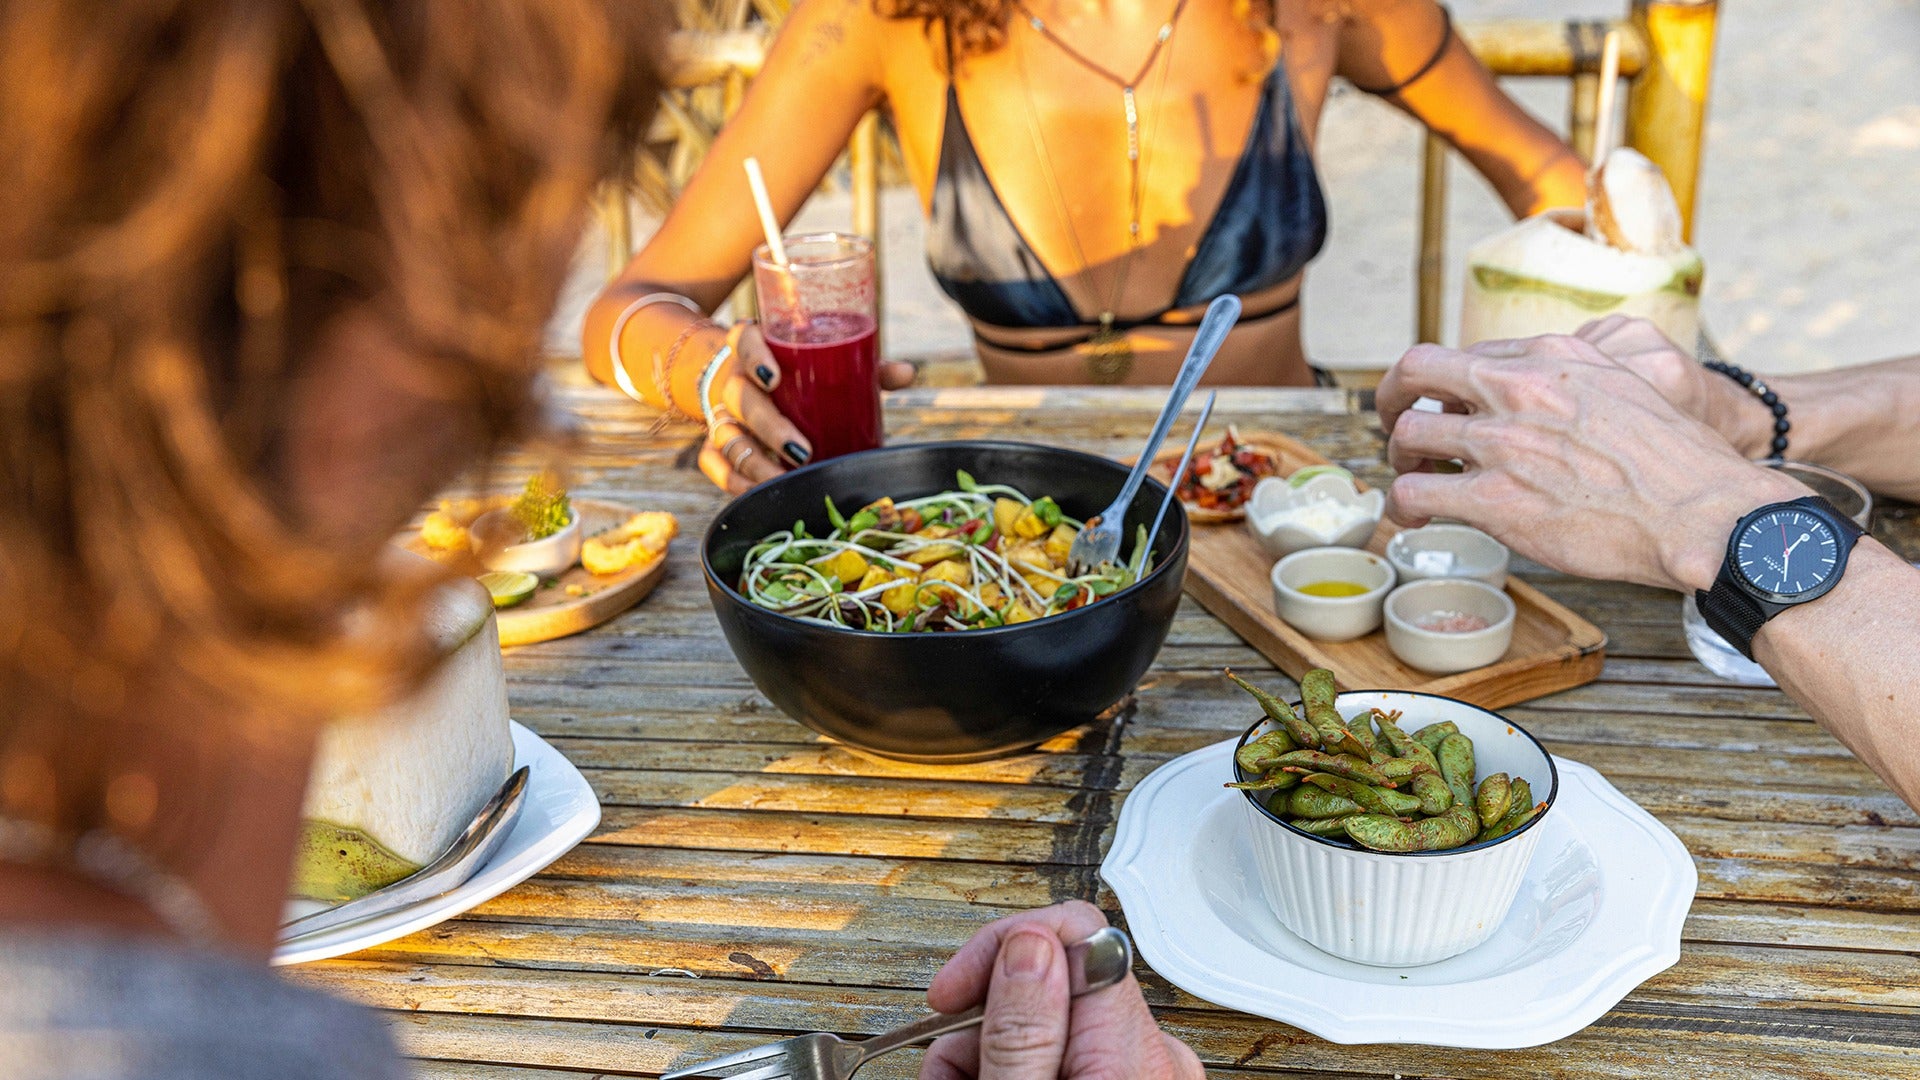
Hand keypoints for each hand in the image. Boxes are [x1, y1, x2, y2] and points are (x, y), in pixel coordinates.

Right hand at [699, 322, 915, 493]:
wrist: (750, 382)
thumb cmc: (798, 373)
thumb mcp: (826, 363)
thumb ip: (864, 366)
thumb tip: (907, 374)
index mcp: (755, 348)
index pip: (743, 339)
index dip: (753, 355)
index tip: (774, 377)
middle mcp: (733, 379)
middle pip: (740, 398)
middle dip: (769, 427)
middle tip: (801, 450)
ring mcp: (722, 413)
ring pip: (726, 436)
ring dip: (754, 462)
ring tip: (786, 479)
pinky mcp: (715, 442)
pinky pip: (712, 463)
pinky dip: (731, 479)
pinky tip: (755, 491)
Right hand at [919, 901, 1203, 1079]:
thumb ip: (1024, 1029)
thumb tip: (1027, 940)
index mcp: (1134, 1053)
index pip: (1075, 932)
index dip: (1000, 948)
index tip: (951, 992)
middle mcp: (1153, 1056)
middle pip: (1049, 981)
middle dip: (980, 1016)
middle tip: (945, 1066)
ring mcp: (1143, 1073)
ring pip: (1047, 1020)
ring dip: (986, 1048)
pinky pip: (1064, 1054)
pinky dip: (1016, 1066)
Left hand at [1377, 335, 1807, 593]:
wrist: (1703, 512)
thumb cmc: (1675, 462)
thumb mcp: (1624, 386)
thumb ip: (1570, 378)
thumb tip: (1536, 387)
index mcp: (1551, 357)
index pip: (1466, 355)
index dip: (1443, 384)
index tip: (1441, 406)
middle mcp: (1518, 389)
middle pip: (1415, 373)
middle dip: (1392, 401)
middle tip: (1393, 428)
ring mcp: (1502, 443)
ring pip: (1407, 434)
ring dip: (1400, 459)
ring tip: (1413, 481)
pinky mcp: (1494, 499)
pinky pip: (1415, 491)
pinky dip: (1403, 505)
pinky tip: (1416, 516)